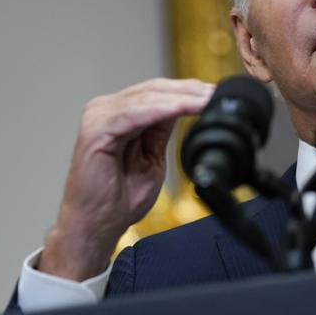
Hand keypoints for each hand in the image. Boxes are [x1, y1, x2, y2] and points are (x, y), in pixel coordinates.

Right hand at [39, 78, 213, 279]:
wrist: (96, 225)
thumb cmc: (119, 197)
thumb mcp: (152, 156)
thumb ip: (161, 131)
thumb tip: (183, 107)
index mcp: (118, 114)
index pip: (157, 92)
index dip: (189, 91)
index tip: (218, 94)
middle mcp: (105, 109)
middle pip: (154, 89)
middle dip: (190, 90)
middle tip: (219, 93)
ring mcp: (98, 117)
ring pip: (147, 97)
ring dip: (181, 98)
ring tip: (208, 99)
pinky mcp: (96, 130)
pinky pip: (134, 114)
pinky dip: (160, 109)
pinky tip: (182, 108)